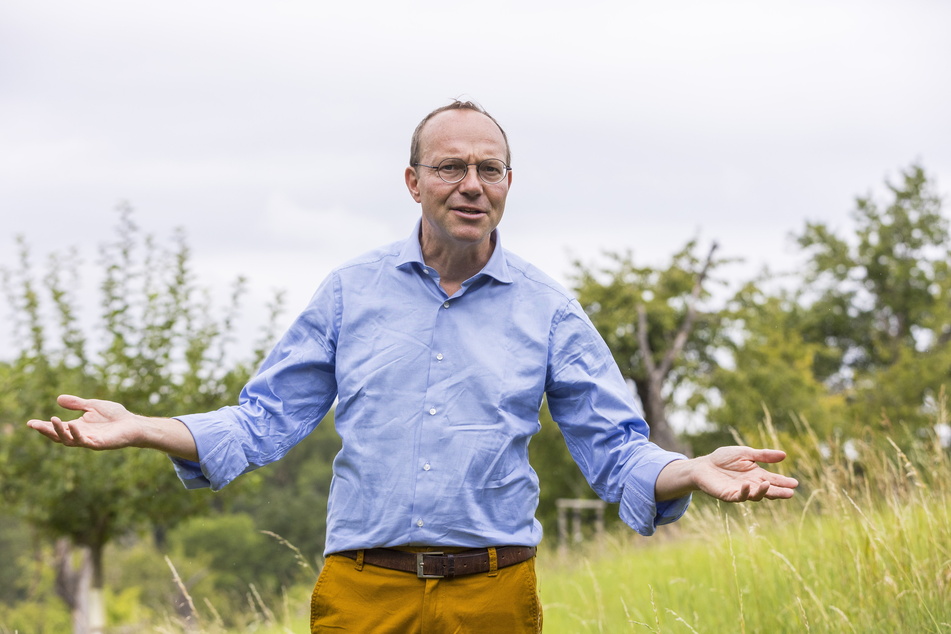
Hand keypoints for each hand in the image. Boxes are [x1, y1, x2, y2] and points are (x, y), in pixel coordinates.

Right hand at [27, 395, 198, 460]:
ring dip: (60, 431)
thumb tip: (58, 399)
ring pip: (70, 440)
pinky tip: (73, 426)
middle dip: (46, 431)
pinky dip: (78, 434)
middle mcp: (81, 435)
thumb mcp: (92, 405)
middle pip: (59, 436)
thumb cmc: (115, 416)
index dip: (44, 426)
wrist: (134, 424)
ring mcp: (90, 440)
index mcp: (78, 427)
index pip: (57, 428)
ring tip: (53, 420)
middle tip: (34, 424)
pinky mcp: (100, 444)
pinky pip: (85, 441)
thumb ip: (77, 403)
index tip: (30, 422)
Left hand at [656, 446, 798, 502]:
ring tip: (769, 485)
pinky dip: (745, 492)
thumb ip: (763, 455)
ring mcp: (741, 491)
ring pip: (756, 495)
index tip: (795, 483)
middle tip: (790, 493)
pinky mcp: (729, 495)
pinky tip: (748, 485)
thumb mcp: (745, 453)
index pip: (774, 479)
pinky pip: (739, 496)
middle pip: (768, 490)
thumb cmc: (723, 459)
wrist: (703, 465)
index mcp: (757, 474)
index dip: (784, 482)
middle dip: (779, 492)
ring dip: (763, 492)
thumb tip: (784, 455)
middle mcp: (751, 485)